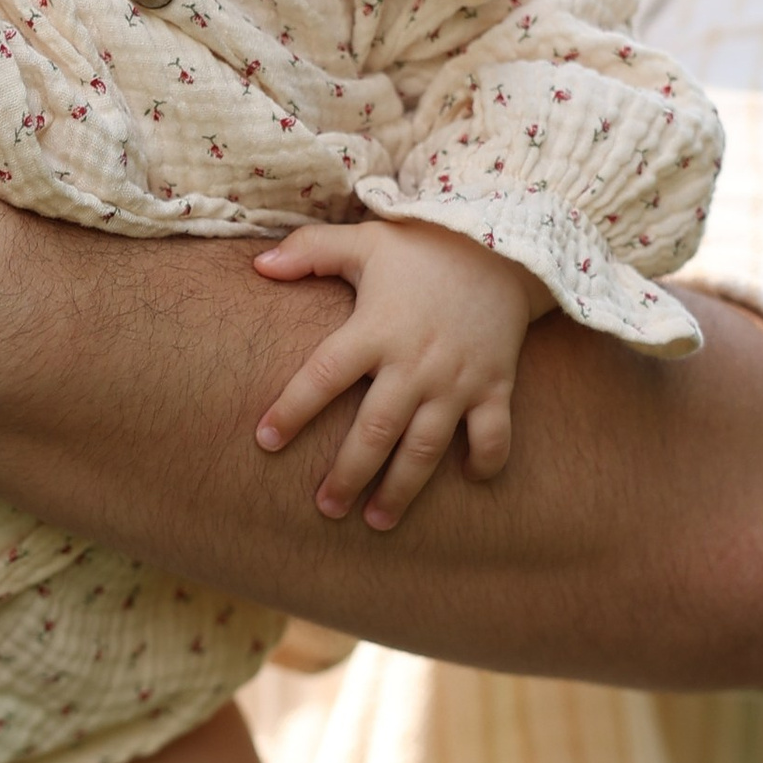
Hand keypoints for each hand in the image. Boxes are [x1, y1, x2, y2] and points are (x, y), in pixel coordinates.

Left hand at [252, 218, 551, 529]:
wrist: (505, 245)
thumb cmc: (423, 248)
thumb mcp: (365, 240)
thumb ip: (309, 251)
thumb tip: (257, 266)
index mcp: (375, 329)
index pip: (323, 376)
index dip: (292, 410)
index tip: (265, 441)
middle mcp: (415, 362)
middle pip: (374, 431)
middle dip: (347, 475)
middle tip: (324, 508)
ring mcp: (457, 379)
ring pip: (426, 448)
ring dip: (402, 489)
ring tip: (377, 522)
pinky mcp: (495, 385)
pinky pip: (493, 436)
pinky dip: (484, 462)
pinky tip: (468, 480)